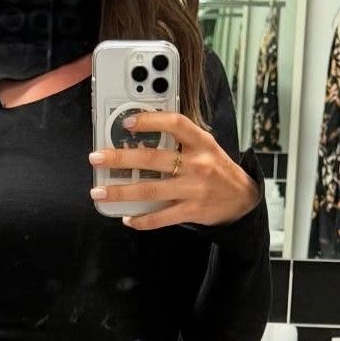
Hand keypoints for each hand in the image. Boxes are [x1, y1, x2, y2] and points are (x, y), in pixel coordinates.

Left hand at [89, 111, 261, 231]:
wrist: (242, 199)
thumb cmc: (217, 169)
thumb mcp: (205, 147)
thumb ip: (180, 140)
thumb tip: (141, 135)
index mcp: (201, 142)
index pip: (176, 124)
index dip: (151, 120)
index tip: (128, 122)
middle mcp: (197, 164)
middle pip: (153, 159)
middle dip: (121, 159)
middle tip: (97, 158)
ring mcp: (194, 189)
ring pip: (151, 190)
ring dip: (122, 192)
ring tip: (99, 192)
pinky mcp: (192, 211)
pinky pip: (162, 217)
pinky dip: (142, 220)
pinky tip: (127, 218)